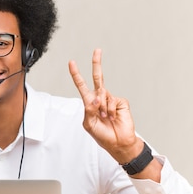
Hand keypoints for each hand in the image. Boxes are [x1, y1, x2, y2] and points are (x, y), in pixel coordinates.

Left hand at [68, 49, 140, 163]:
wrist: (118, 142)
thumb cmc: (102, 135)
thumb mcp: (89, 124)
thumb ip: (89, 109)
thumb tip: (96, 96)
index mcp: (89, 103)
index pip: (82, 86)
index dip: (76, 74)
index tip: (72, 62)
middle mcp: (100, 98)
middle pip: (97, 78)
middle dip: (97, 64)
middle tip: (97, 51)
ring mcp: (110, 99)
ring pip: (103, 94)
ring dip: (102, 108)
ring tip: (105, 118)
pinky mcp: (121, 102)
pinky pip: (112, 101)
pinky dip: (110, 111)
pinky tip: (112, 117)